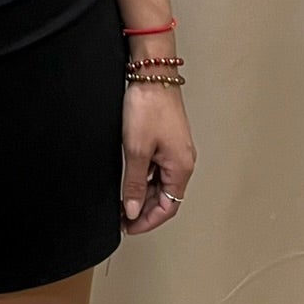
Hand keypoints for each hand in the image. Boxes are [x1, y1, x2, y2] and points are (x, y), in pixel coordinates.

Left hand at [121, 82, 195, 233]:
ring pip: (159, 183)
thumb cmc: (149, 106)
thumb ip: (133, 183)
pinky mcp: (167, 140)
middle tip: (121, 217)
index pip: (167, 208)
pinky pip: (157, 168)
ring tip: (121, 199)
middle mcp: (182, 161)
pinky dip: (143, 177)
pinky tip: (127, 177)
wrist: (152, 75)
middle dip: (143, 209)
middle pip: (165, 197)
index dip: (147, 221)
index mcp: (181, 167)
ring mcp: (175, 150)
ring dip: (141, 193)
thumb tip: (132, 209)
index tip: (128, 228)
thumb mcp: (136, 151)